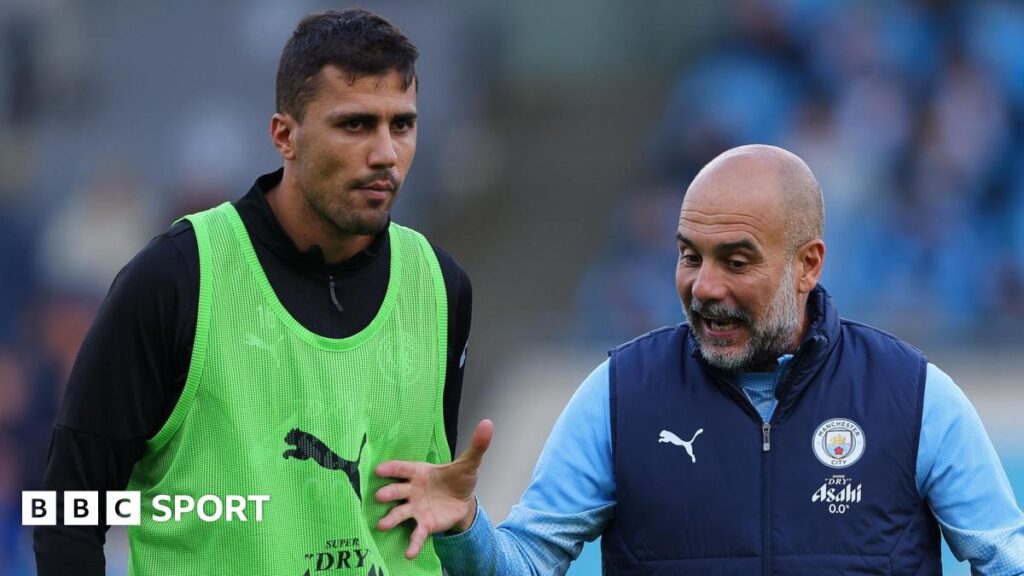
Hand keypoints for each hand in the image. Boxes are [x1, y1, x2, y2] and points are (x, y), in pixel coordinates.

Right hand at [375, 419, 493, 558]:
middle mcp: (413, 490)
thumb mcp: (469, 463)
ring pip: (400, 513)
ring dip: (391, 518)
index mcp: (420, 472)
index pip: (404, 469)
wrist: (463, 501)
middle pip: (397, 491)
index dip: (392, 468)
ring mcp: (416, 508)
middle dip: (388, 493)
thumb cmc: (458, 479)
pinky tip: (409, 554)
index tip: (379, 469)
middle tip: (379, 496)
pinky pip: (417, 534)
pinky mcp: (424, 524)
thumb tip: (488, 424)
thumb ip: (477, 445)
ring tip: (382, 525)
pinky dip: (413, 544)